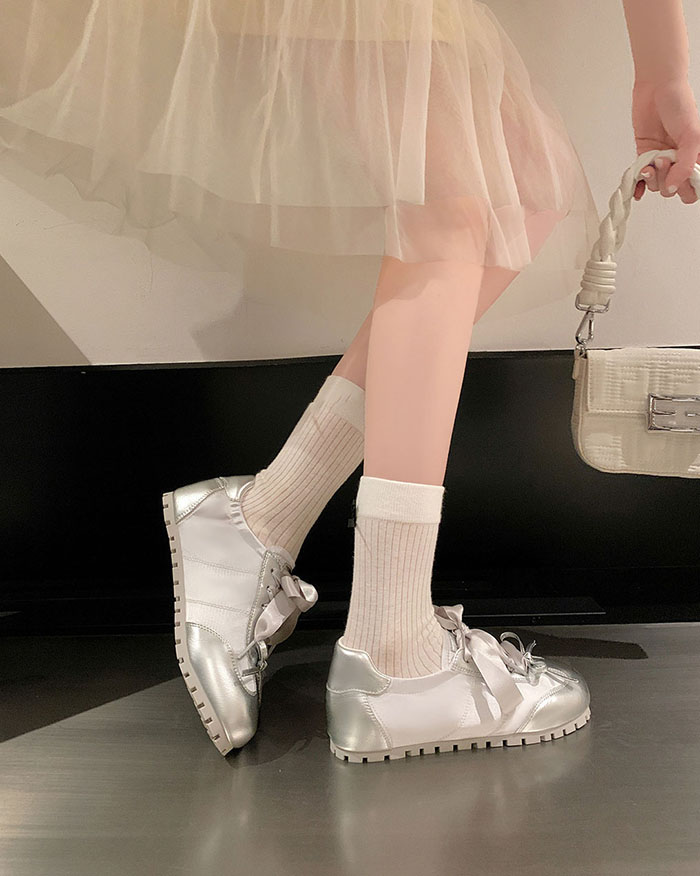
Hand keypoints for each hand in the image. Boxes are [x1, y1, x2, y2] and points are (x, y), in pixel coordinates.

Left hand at [631, 77, 699, 203]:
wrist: (657, 87)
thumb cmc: (679, 104)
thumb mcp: (692, 136)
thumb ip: (685, 165)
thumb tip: (674, 186)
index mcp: (696, 157)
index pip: (694, 187)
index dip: (686, 189)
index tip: (679, 179)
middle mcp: (679, 160)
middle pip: (672, 189)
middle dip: (666, 180)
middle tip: (664, 160)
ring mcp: (661, 159)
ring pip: (656, 184)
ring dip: (652, 178)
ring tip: (652, 160)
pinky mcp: (645, 154)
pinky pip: (641, 178)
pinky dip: (638, 186)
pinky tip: (637, 189)